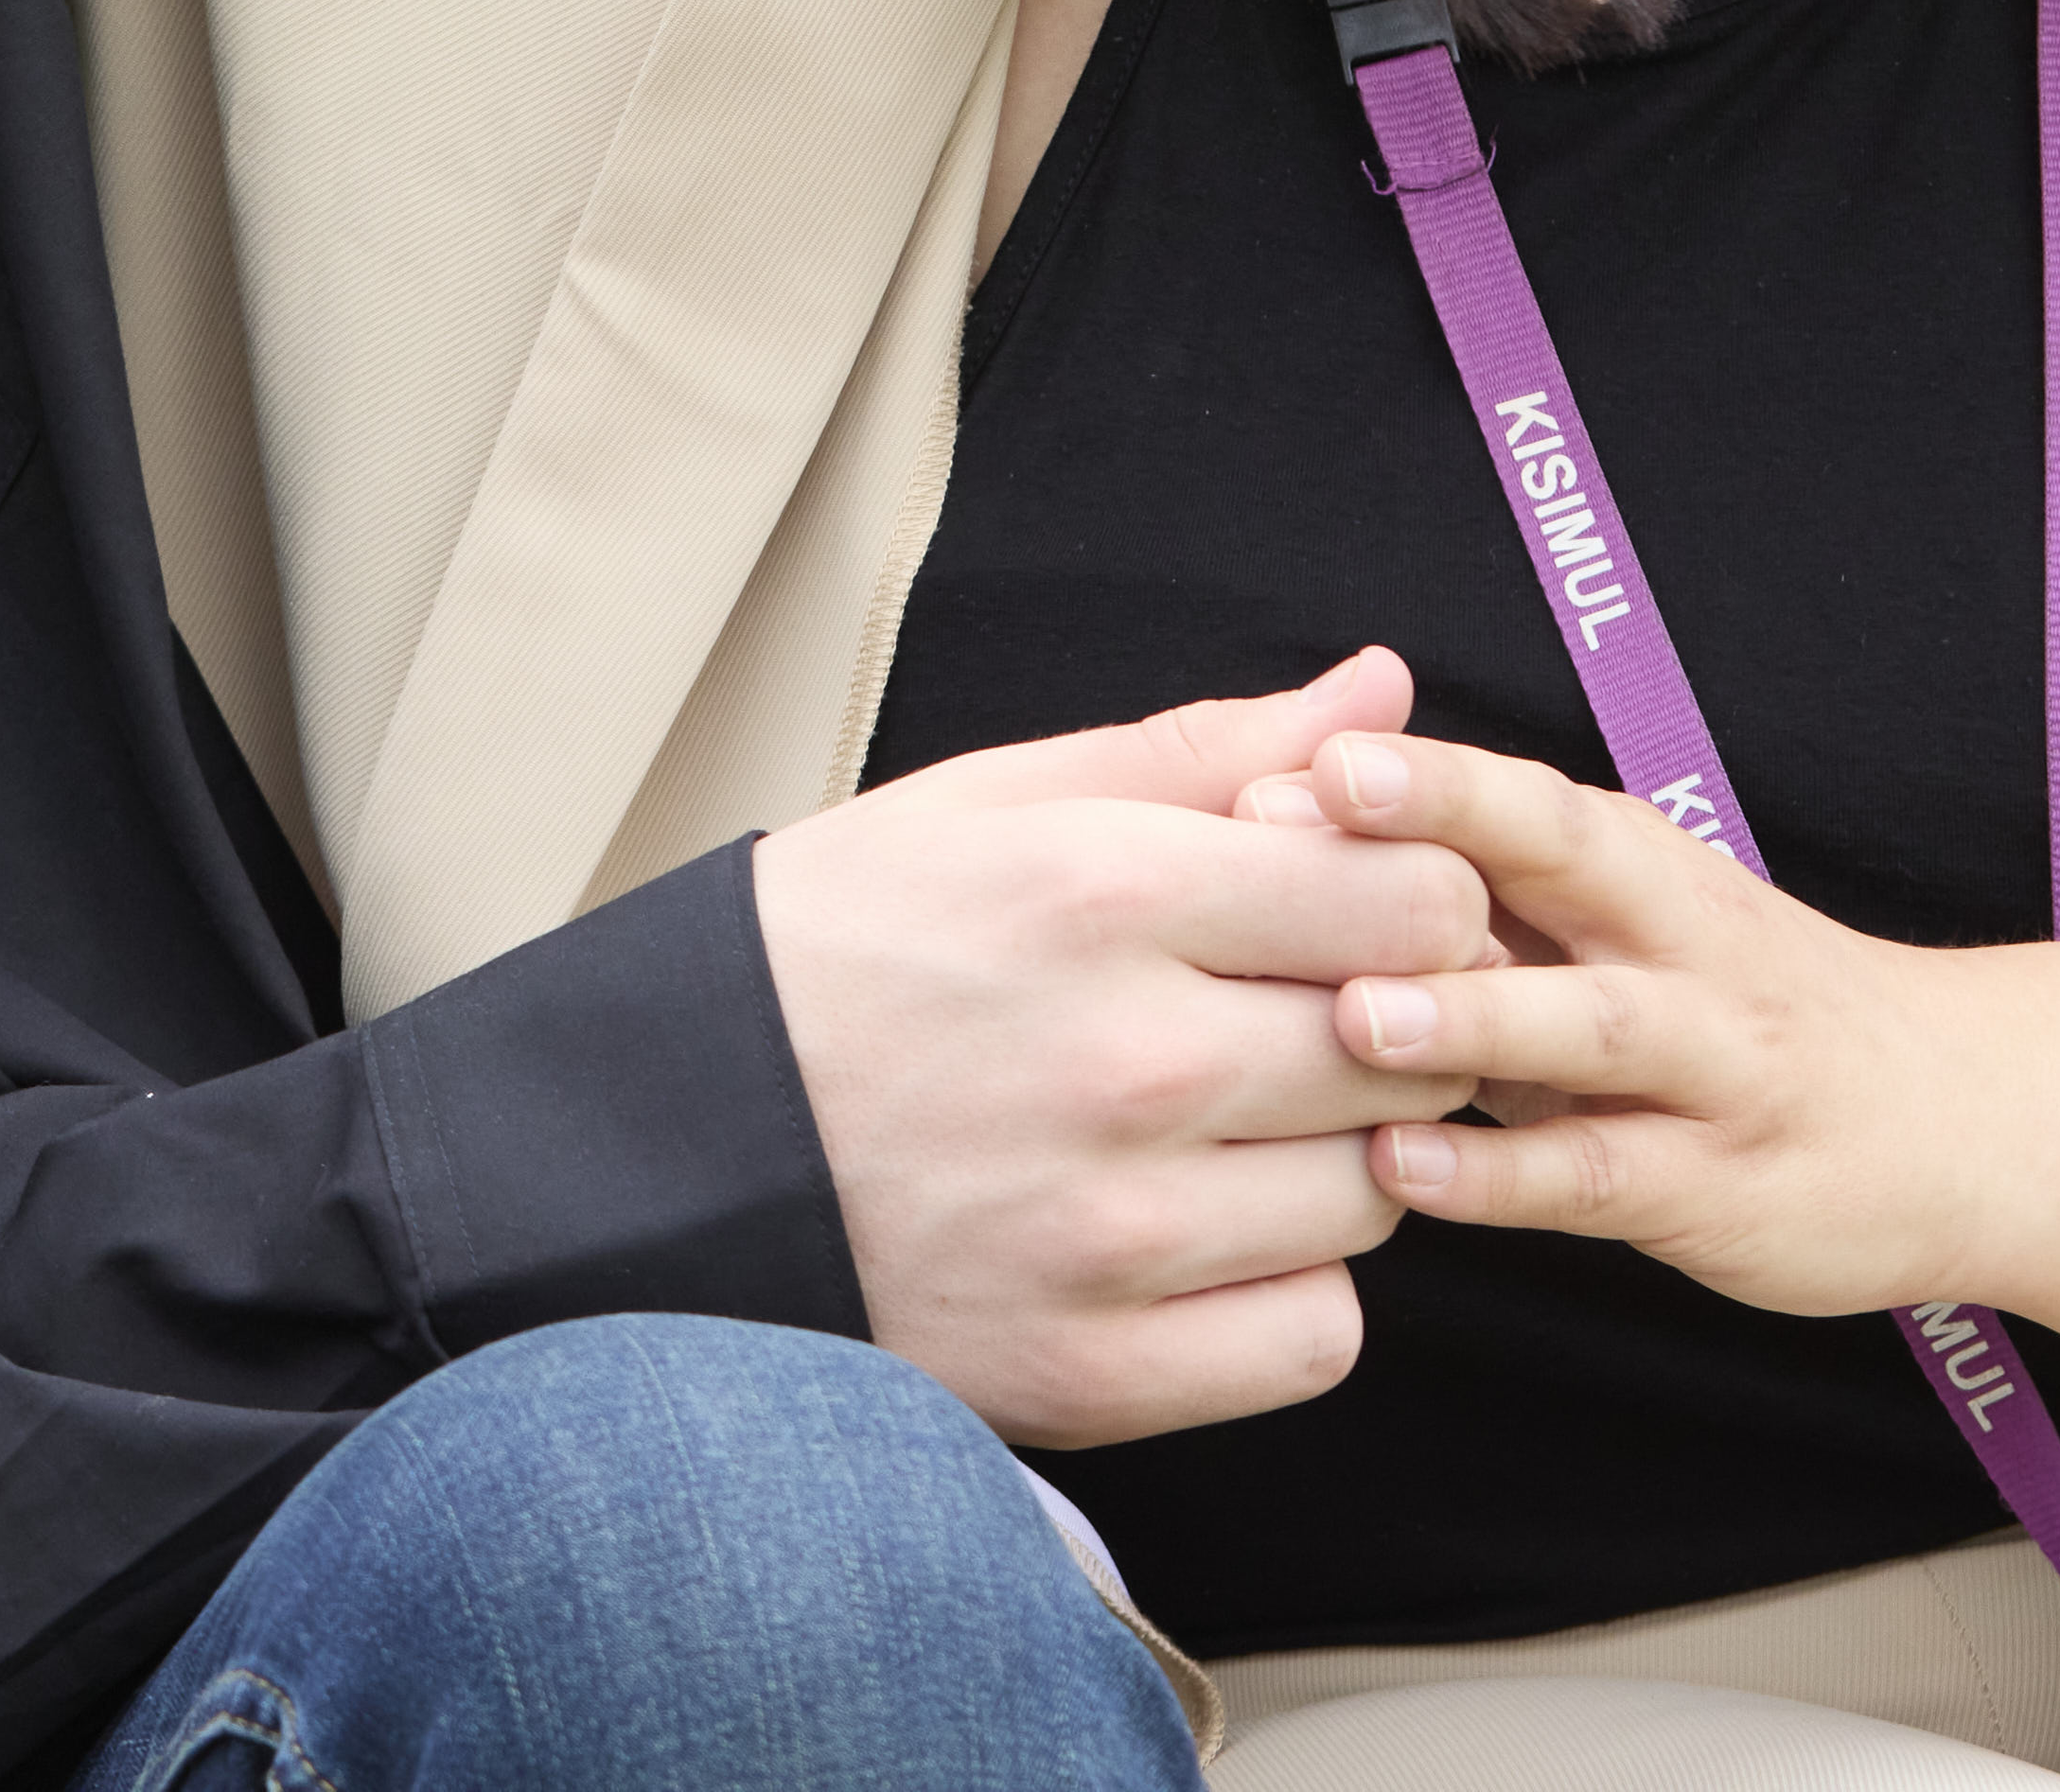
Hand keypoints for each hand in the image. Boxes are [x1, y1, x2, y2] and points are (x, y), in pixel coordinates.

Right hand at [752, 648, 1485, 1449]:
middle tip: (1289, 1017)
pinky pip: (1317, 1339)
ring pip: (1374, 1193)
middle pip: (1411, 1047)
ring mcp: (1112, 1231)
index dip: (1409, 896)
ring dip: (1330, 1157)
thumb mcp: (984, 806)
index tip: (1347, 911)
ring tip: (1220, 1126)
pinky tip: (1204, 1236)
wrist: (648, 1157)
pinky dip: (1288, 1294)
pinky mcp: (1092, 1371)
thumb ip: (1202, 751)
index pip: (1411, 898)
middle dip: (1379, 1022)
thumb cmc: (827, 958)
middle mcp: (1124, 1063)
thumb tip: (1381, 687)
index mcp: (1099, 893)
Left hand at [1290, 729, 2059, 1456]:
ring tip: (1358, 1016)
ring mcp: (1713, 1064)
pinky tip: (1409, 1169)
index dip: (1410, 776)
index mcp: (1637, 863)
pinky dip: (1507, 1175)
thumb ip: (1481, 892)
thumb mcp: (1627, 927)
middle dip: (1432, 831)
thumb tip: (1277, 828)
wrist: (1974, 1118)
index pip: (1519, 795)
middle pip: (1561, 859)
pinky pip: (1606, 1175)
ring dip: (1474, 1018)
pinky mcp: (1723, 1186)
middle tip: (1285, 826)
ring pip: (1590, 1028)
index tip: (1290, 755)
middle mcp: (1678, 940)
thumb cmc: (1742, 1013)